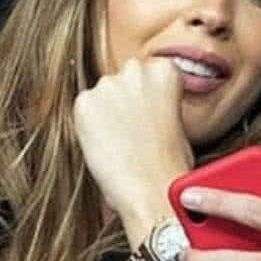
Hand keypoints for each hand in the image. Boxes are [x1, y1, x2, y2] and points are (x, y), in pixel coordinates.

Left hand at [73, 57, 193, 246]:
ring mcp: (107, 84)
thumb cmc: (170, 164)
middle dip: (125, 98)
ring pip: (102, 94)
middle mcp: (135, 69)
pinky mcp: (83, 103)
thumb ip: (157, 98)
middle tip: (133, 130)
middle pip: (123, 78)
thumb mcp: (176, 118)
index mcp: (164, 70)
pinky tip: (106, 146)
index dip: (147, 97)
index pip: (148, 72)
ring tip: (120, 143)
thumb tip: (137, 101)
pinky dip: (90, 127)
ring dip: (107, 112)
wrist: (153, 190)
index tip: (149, 115)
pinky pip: (84, 111)